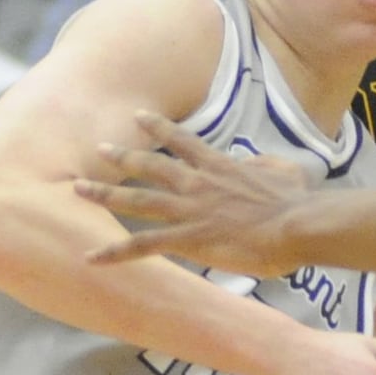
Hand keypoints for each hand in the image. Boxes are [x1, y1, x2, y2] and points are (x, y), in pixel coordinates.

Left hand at [75, 110, 313, 275]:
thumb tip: (259, 164)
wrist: (297, 223)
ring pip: (137, 200)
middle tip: (98, 149)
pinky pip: (143, 245)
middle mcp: (197, 183)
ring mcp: (189, 211)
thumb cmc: (296, 199)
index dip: (158, 128)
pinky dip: (115, 251)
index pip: (181, 141)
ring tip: (78, 189)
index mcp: (219, 166)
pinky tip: (91, 257)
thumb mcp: (284, 170)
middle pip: (150, 166)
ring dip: (105, 195)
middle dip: (121, 157)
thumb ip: (265, 164)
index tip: (138, 117)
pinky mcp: (188, 239)